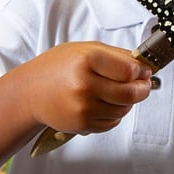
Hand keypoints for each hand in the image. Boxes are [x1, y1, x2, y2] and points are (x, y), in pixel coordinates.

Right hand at [14, 41, 152, 134]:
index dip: (142, 72)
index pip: (129, 70)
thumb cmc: (57, 68)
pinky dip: (114, 114)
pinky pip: (112, 122)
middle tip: (143, 85)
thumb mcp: (85, 49)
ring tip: (117, 93)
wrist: (30, 92)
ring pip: (123, 109)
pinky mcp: (81, 124)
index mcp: (87, 60)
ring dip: (127, 102)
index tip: (144, 71)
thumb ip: (116, 55)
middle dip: (143, 89)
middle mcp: (84, 84)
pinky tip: (103, 104)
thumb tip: (143, 65)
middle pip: (130, 93)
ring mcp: (83, 107)